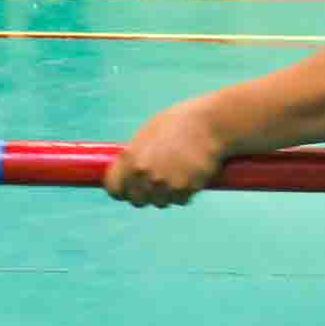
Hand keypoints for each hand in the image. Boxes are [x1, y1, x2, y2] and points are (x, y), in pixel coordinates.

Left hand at [106, 100, 229, 207]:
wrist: (210, 123)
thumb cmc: (179, 123)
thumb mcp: (148, 133)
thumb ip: (135, 155)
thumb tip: (126, 172)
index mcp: (130, 158)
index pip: (114, 189)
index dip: (120, 189)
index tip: (125, 188)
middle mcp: (144, 174)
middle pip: (136, 200)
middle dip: (143, 194)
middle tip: (153, 183)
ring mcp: (165, 184)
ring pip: (160, 202)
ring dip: (165, 194)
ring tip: (175, 175)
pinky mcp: (186, 190)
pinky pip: (180, 200)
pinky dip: (184, 193)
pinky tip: (189, 176)